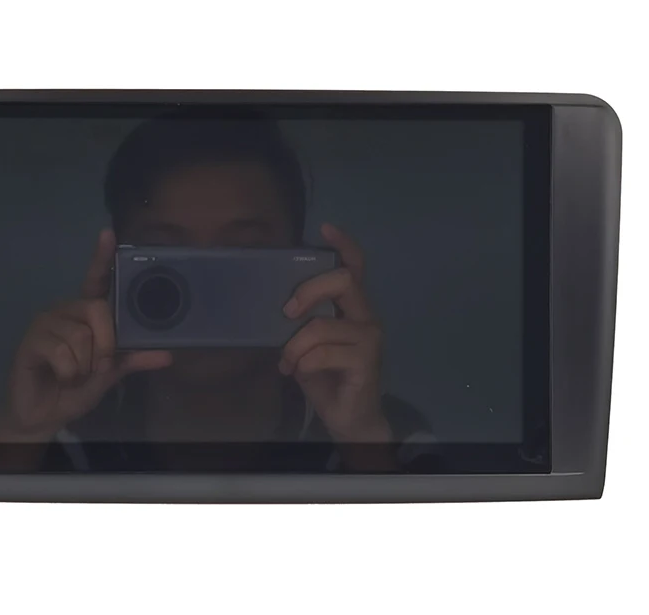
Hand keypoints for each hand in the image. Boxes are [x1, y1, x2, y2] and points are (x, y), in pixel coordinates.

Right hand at [0, 229, 171, 442]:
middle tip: (98, 367)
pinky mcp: (31, 339)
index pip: (97, 280)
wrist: (45, 415)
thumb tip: (168, 354)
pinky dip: (69, 373)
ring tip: (74, 375)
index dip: (102, 257)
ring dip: (85, 366)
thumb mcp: (112, 373)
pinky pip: (62, 352)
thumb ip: (135, 359)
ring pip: (82, 336)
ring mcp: (47, 322)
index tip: (109, 233)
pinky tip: (60, 377)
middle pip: (98, 309)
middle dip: (106, 346)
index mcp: (87, 314)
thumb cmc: (77, 389)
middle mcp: (67, 311)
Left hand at [279, 224, 389, 442]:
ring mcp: (370, 339)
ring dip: (295, 345)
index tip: (324, 228)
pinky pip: (323, 353)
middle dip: (308, 291)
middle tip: (287, 312)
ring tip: (287, 362)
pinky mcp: (366, 362)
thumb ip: (302, 322)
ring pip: (322, 325)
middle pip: (344, 281)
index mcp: (352, 308)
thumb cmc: (327, 378)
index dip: (343, 245)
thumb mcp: (308, 344)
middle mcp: (366, 317)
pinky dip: (302, 363)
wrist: (349, 420)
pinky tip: (296, 373)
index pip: (355, 267)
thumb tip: (278, 306)